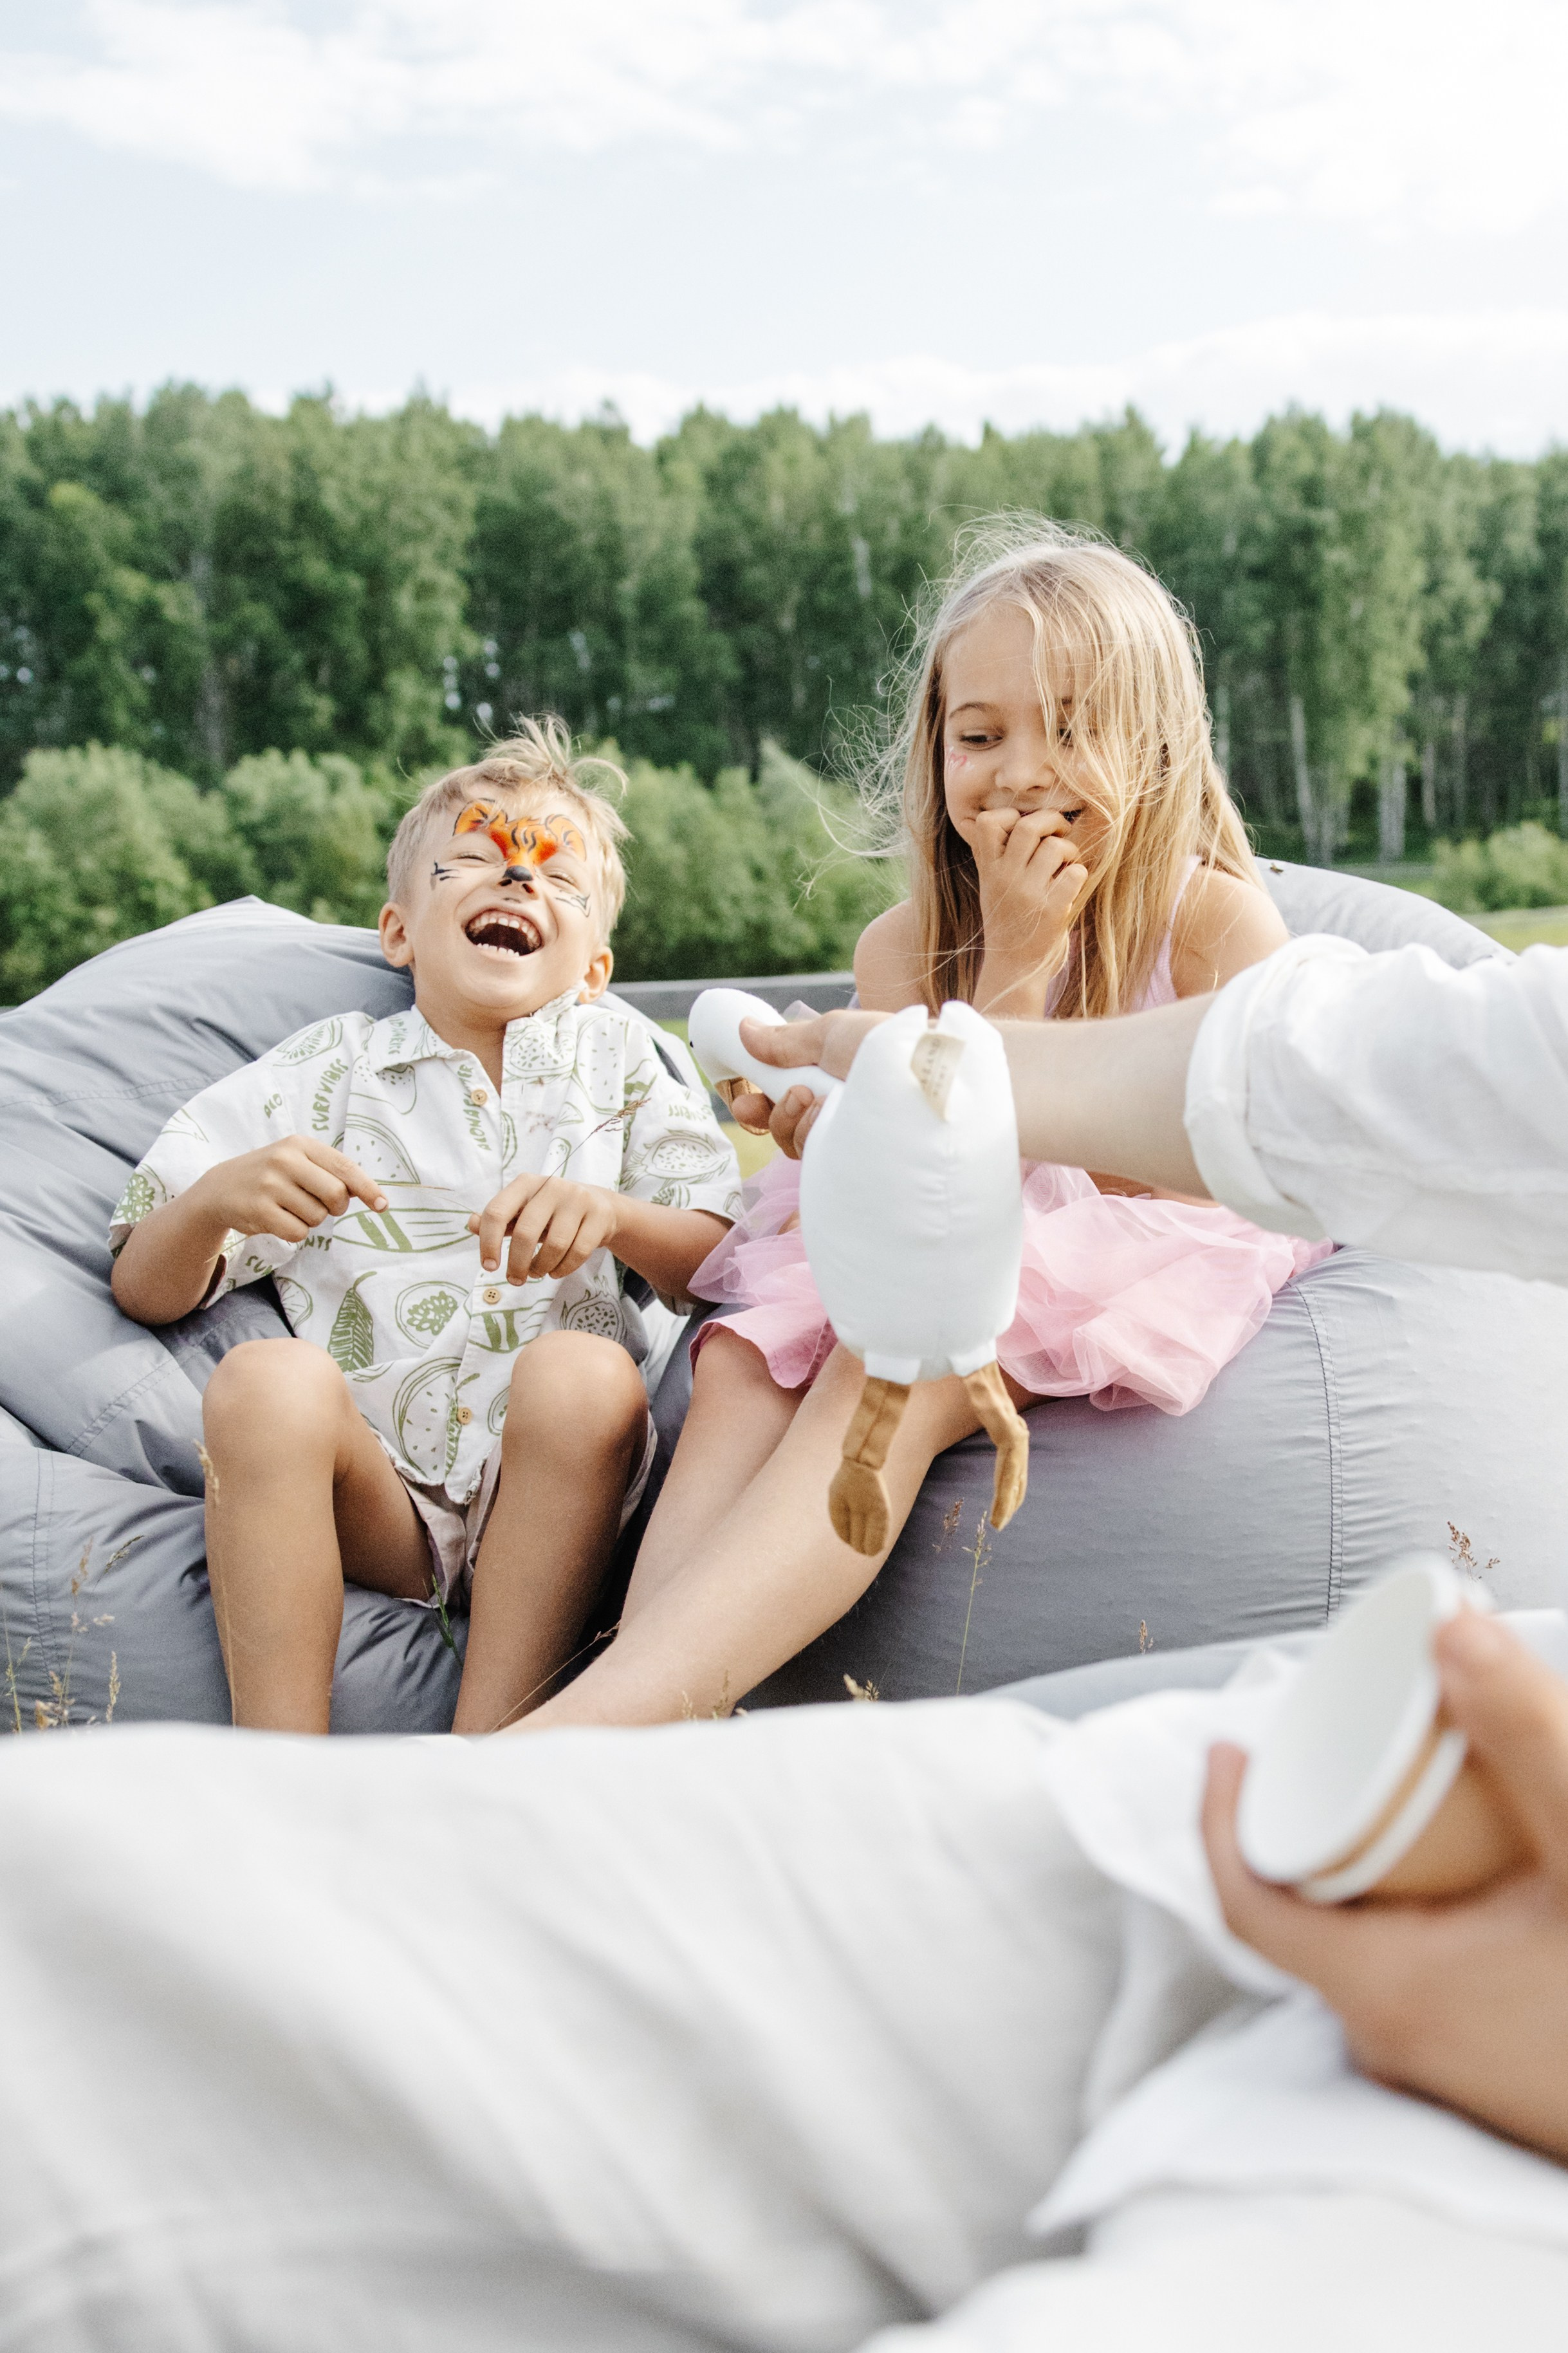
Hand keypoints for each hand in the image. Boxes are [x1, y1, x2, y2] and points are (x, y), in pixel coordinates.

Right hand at [193, 1137, 385, 1242]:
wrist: (219, 1189)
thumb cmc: (271, 1175)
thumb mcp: (296, 1160)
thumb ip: (329, 1171)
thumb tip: (367, 1192)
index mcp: (300, 1144)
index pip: (345, 1167)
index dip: (368, 1188)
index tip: (383, 1205)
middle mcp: (285, 1160)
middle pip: (336, 1195)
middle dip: (335, 1207)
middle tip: (318, 1204)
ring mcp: (270, 1185)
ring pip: (317, 1217)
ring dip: (310, 1219)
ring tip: (288, 1207)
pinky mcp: (259, 1210)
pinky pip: (298, 1232)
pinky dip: (294, 1232)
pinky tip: (277, 1219)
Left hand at [470, 1173, 620, 1282]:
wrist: (599, 1207)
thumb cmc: (551, 1213)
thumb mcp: (523, 1212)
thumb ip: (498, 1219)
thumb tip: (471, 1224)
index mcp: (525, 1184)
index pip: (497, 1212)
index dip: (488, 1243)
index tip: (489, 1267)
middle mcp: (552, 1186)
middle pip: (525, 1233)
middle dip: (517, 1264)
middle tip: (515, 1280)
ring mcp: (578, 1199)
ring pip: (555, 1246)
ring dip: (542, 1268)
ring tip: (538, 1273)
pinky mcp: (598, 1216)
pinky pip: (578, 1252)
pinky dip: (563, 1269)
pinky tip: (556, 1271)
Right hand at [734, 1011, 890, 1156]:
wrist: (933, 1072)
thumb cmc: (891, 1045)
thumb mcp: (832, 1033)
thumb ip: (787, 1040)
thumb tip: (744, 1029)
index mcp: (831, 1081)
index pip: (785, 1101)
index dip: (759, 1104)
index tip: (742, 1101)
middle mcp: (839, 1113)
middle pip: (784, 1129)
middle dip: (769, 1116)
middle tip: (768, 1102)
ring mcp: (847, 1139)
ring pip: (794, 1143)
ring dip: (792, 1118)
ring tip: (814, 1098)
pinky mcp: (854, 1163)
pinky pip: (813, 1155)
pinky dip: (812, 1131)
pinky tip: (831, 1115)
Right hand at [970, 808, 1087, 1013]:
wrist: (1013, 967)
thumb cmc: (1008, 920)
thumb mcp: (991, 887)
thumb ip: (997, 855)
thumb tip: (1024, 817)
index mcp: (988, 870)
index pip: (987, 822)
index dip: (1009, 816)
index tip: (1021, 827)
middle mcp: (1005, 878)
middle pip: (1029, 825)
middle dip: (1052, 821)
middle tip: (1060, 832)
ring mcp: (1028, 894)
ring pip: (1056, 846)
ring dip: (1070, 851)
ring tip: (1066, 864)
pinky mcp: (1052, 909)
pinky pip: (1076, 872)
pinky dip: (1078, 874)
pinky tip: (1070, 885)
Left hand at [1202, 1610, 1567, 2161]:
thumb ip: (1526, 1740)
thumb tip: (1451, 1629)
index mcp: (1385, 1993)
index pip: (1245, 1901)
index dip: (1219, 1815)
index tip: (1227, 1746)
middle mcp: (1392, 2041)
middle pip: (1305, 1912)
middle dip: (1311, 1817)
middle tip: (1335, 1740)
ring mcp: (1439, 2064)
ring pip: (1366, 1940)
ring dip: (1372, 1861)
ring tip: (1404, 1789)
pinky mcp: (1485, 2068)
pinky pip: (1415, 1970)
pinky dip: (1417, 1905)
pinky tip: (1460, 1865)